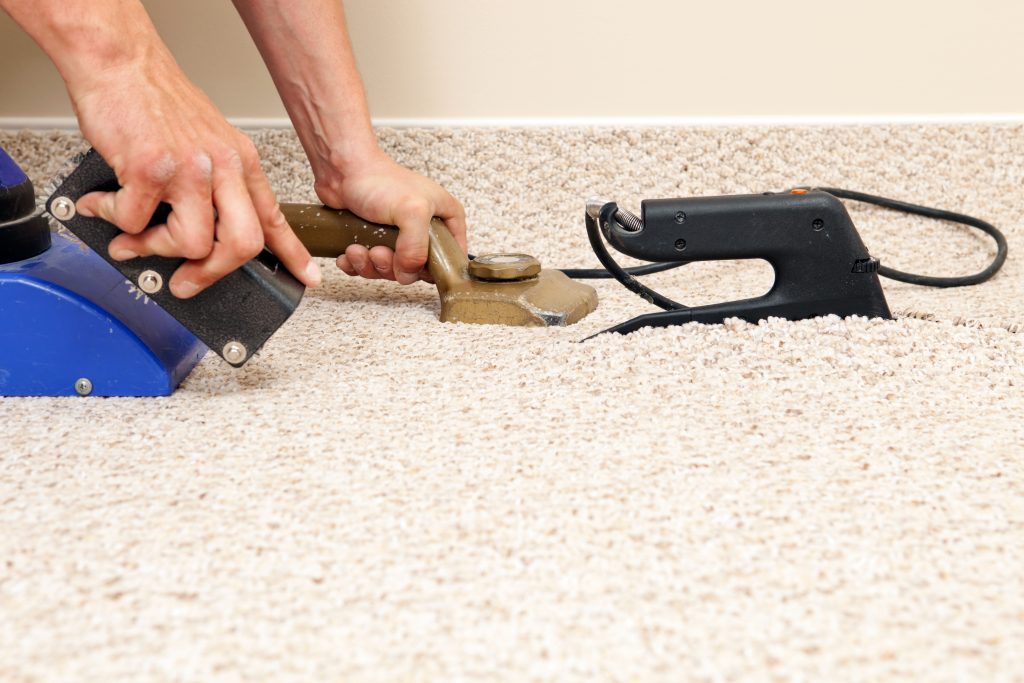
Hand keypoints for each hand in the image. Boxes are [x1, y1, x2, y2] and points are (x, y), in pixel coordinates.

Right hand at [70, 55, 321, 297]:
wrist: (120, 62)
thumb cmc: (156, 100)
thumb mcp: (208, 139)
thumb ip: (215, 184)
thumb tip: (205, 231)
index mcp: (240, 162)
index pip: (274, 217)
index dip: (292, 253)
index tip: (306, 277)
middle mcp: (223, 166)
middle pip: (242, 245)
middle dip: (212, 274)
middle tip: (187, 282)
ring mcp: (189, 169)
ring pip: (192, 244)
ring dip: (154, 248)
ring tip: (132, 235)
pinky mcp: (150, 169)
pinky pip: (136, 222)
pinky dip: (114, 218)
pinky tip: (106, 202)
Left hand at [315, 149, 466, 284]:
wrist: (343, 169)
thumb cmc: (379, 179)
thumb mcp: (412, 212)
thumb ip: (417, 248)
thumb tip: (408, 274)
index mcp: (445, 218)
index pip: (450, 257)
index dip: (431, 268)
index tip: (410, 265)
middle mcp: (425, 228)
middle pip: (416, 269)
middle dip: (392, 267)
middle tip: (379, 252)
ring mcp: (399, 236)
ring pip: (391, 270)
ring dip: (371, 265)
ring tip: (359, 250)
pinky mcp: (375, 240)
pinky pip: (369, 266)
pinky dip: (357, 264)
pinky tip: (349, 253)